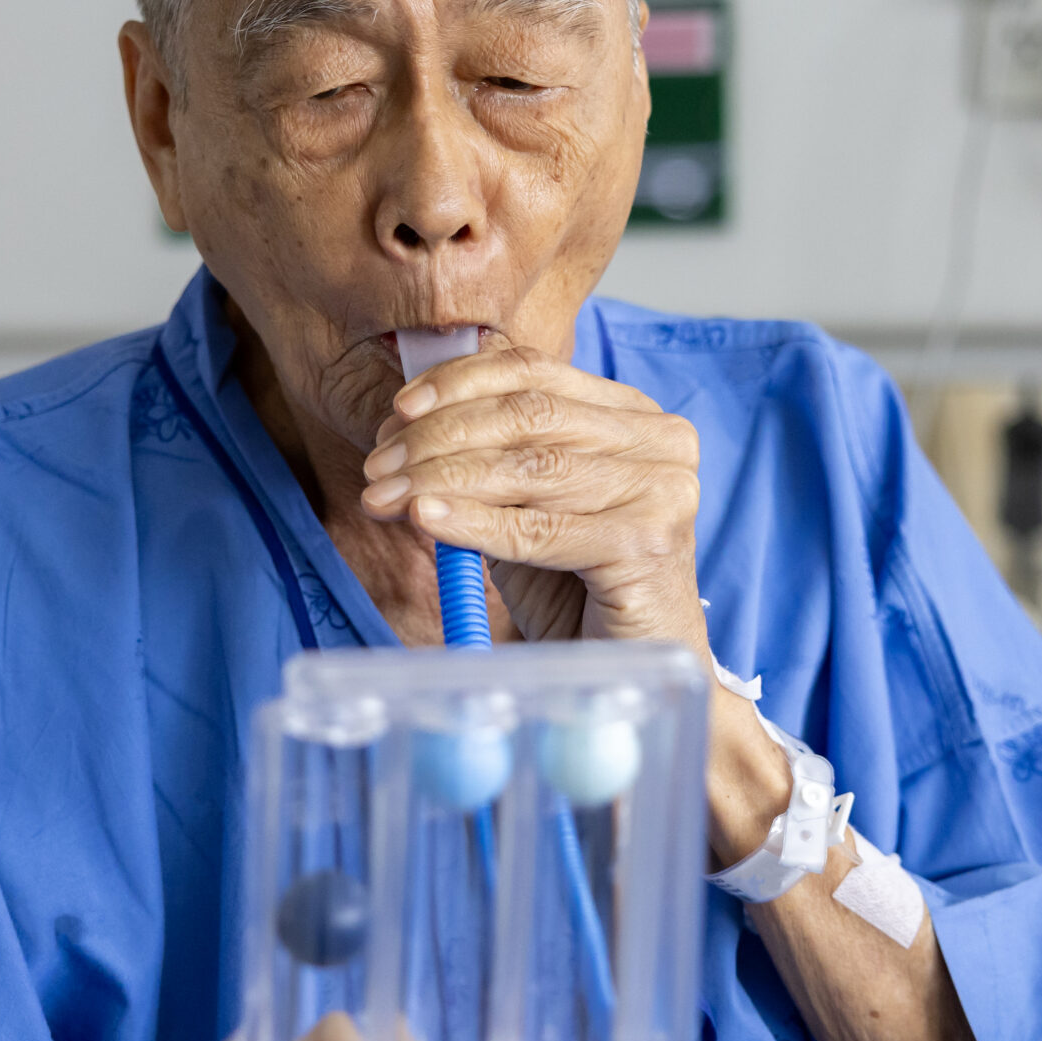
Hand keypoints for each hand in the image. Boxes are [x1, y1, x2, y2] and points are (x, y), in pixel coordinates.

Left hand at [358, 345, 707, 652]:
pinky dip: (474, 522)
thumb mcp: (520, 508)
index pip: (535, 373)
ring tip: (386, 498)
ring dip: (442, 479)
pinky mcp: (648, 543)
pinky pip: (539, 529)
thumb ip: (479, 464)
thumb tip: (397, 432)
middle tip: (378, 466)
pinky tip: (428, 520)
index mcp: (634, 415)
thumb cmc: (573, 588)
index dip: (459, 384)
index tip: (399, 409)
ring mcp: (663, 490)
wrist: (620, 667)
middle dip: (438, 438)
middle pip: (529, 417)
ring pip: (531, 468)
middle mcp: (661, 442)